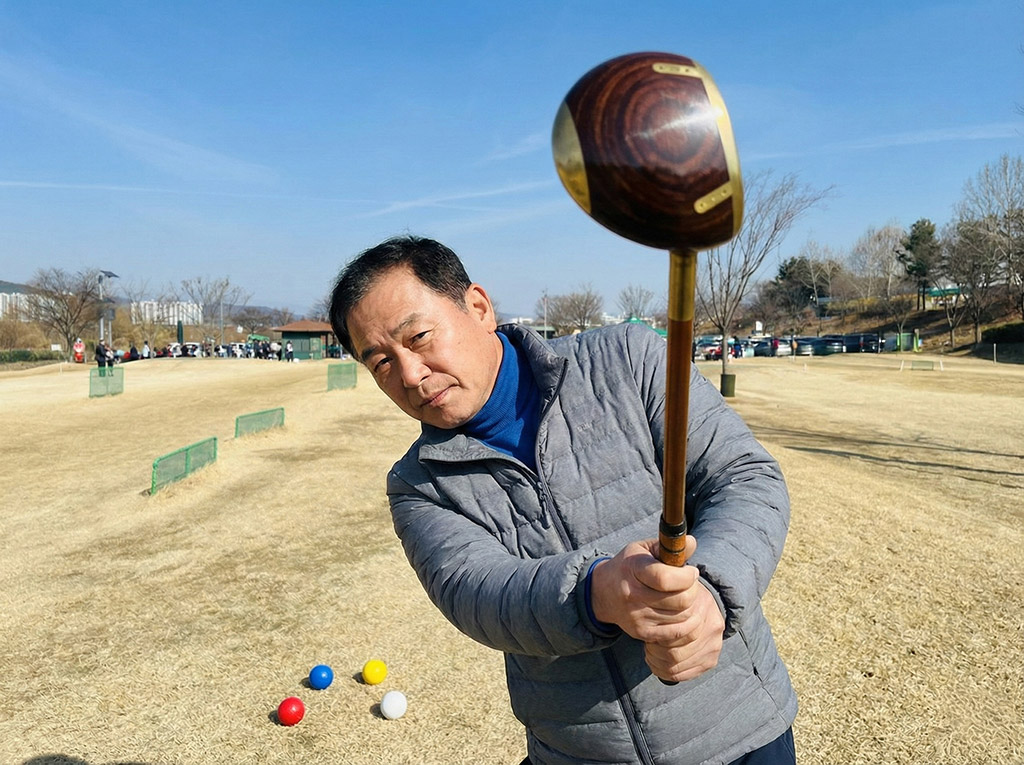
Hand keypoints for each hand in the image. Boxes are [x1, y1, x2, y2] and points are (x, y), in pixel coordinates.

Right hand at [590, 538, 723, 681]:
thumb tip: (692, 543)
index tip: (691, 571)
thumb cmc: (629, 567)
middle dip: (693, 590)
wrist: (604, 593)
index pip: (665, 579)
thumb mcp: (643, 549)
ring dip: (692, 607)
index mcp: (632, 569)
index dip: (686, 576)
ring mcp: (637, 617)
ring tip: (685, 596)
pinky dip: (688, 623)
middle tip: (690, 584)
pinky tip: (683, 612)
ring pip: (683, 617)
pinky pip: (678, 633)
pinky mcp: (643, 633)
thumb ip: (668, 545)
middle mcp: (633, 596)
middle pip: (680, 600)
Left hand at [643, 582, 723, 681]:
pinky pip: (685, 675)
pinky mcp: (711, 660)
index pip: (673, 635)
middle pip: (675, 654)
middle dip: (655, 653)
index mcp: (701, 609)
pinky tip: (658, 664)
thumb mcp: (670, 594)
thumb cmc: (680, 600)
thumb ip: (659, 602)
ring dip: (659, 664)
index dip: (655, 638)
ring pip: (678, 667)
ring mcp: (714, 646)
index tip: (647, 634)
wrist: (703, 603)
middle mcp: (711, 629)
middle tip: (647, 645)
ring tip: (651, 654)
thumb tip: (640, 605)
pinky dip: (667, 673)